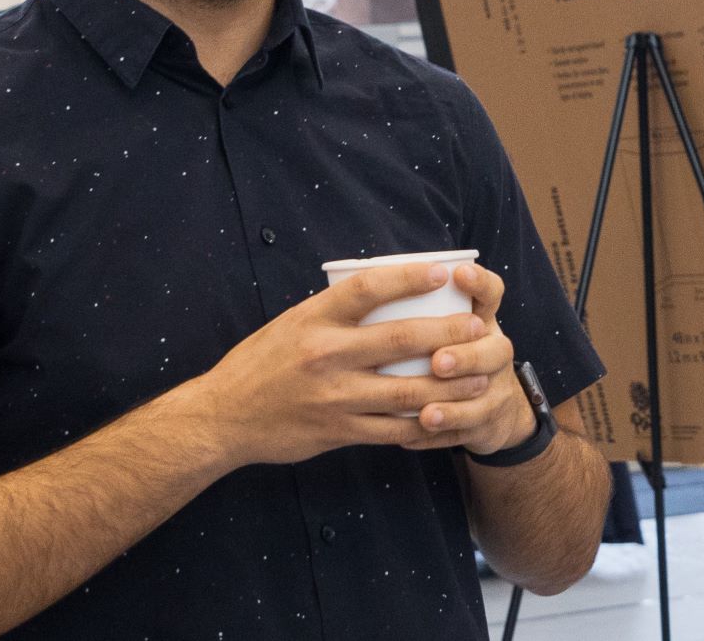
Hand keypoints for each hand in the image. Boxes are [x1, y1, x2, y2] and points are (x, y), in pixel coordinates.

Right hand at [165, 262, 473, 467]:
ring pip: (406, 390)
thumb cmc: (259, 364)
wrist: (222, 418)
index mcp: (313, 320)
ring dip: (450, 384)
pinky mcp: (338, 431)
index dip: (408, 278)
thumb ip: (332, 313)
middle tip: (479, 327)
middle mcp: (325, 354)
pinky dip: (424, 424)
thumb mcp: (289, 324)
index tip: (442, 272)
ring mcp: (334, 396)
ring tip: (481, 377)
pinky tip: (447, 416)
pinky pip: (392, 428)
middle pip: (400, 339)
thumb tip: (381, 291)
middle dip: (448, 334)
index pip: (367, 289)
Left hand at [400, 262, 535, 456]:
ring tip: (425, 414)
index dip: (479, 283)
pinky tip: (410, 439)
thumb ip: (410, 305)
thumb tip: (351, 276)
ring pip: (481, 398)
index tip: (457, 274)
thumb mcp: (445, 323)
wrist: (491, 406)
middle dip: (465, 356)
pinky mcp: (489, 422)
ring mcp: (496, 388)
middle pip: (494, 349)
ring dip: (451, 406)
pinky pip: (466, 433)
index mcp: (480, 318)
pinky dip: (437, 437)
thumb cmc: (449, 350)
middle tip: (437, 362)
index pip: (491, 292)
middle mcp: (495, 349)